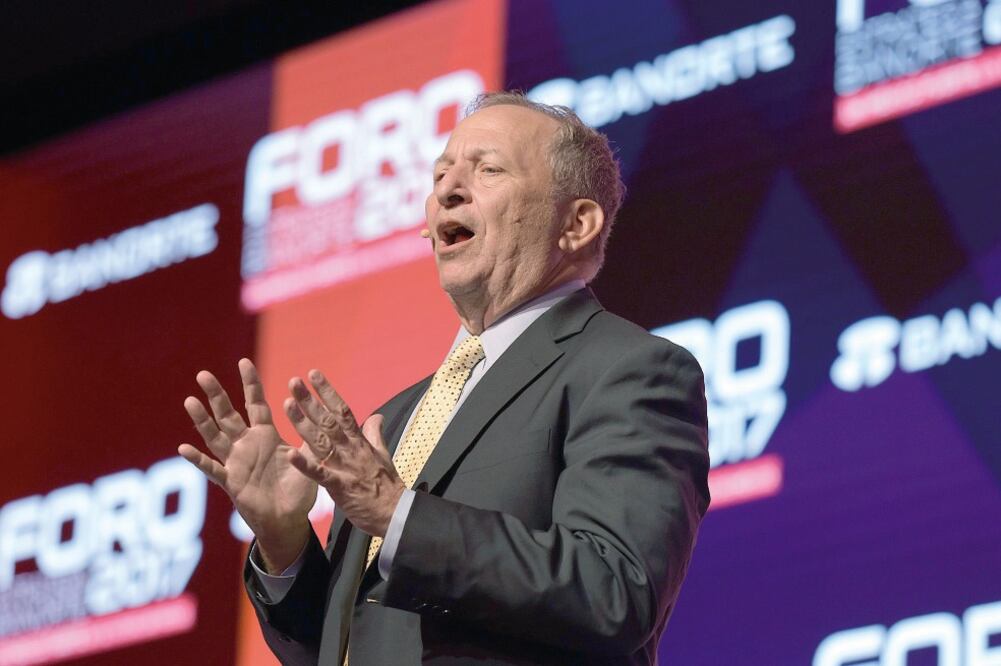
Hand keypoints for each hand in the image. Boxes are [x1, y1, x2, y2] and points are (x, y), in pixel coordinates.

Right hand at [178, 358, 316, 570]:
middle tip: (203, 374)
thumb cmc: (299, 490)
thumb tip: (326, 415)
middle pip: (229, 414)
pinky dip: (198, 460)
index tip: (244, 361)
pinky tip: (184, 448)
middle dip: (217, 395)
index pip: (256, 404)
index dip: (250, 384)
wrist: (289, 520)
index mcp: (266, 436)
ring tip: (190, 401)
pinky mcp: (231, 482)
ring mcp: (236, 462)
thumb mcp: (309, 459)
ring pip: (215, 436)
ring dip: (203, 420)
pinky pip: (212, 469)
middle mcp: (247, 445)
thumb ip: (313, 438)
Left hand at [283, 369, 404, 537]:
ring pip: (321, 441)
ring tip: (288, 404)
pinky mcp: (339, 486)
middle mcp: (351, 449)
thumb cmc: (387, 486)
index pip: (343, 410)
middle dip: (311, 401)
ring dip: (303, 423)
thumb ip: (376, 434)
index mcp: (360, 441)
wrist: (395, 513)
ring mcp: (345, 467)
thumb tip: (376, 415)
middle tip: (294, 382)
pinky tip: (291, 453)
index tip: (314, 374)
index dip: (328, 391)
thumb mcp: (383, 455)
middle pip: (328, 420)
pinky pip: (320, 474)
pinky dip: (306, 464)